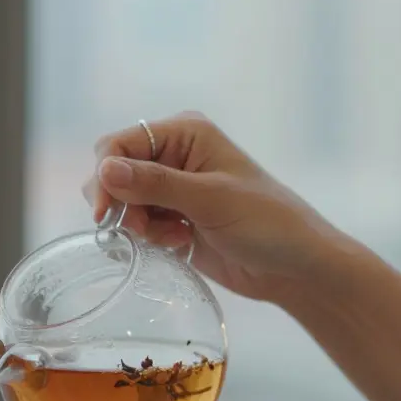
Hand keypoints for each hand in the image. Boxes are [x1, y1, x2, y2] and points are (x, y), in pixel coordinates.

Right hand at [82, 112, 358, 303]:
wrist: (295, 267)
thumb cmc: (266, 223)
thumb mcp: (211, 199)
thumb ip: (156, 184)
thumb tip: (105, 169)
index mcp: (185, 133)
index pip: (121, 143)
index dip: (106, 174)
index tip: (105, 211)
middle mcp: (174, 155)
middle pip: (114, 172)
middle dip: (121, 203)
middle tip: (143, 229)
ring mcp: (173, 189)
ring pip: (123, 202)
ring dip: (138, 224)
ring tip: (173, 237)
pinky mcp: (173, 220)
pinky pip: (138, 225)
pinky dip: (150, 238)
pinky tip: (180, 244)